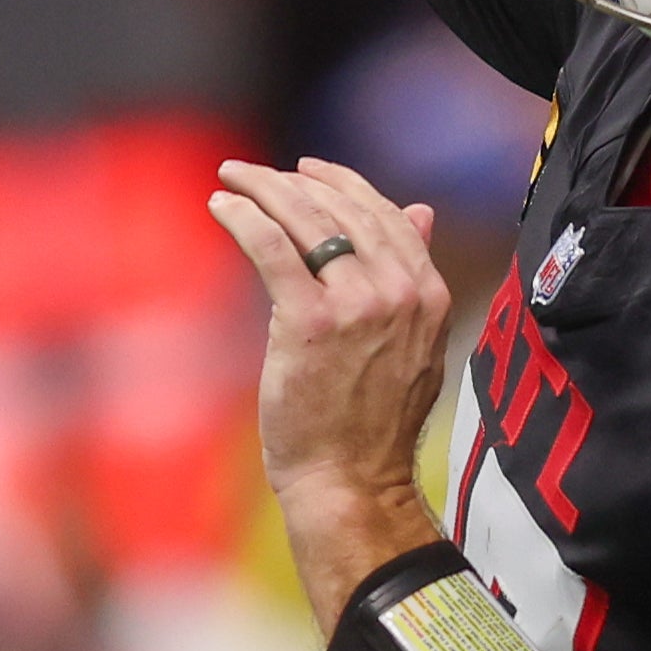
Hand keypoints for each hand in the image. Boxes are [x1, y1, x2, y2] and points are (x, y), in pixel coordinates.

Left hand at [209, 159, 455, 610]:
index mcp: (428, 293)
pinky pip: (274, 248)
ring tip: (232, 179)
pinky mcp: (310, 321)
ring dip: (264, 190)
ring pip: (308, 220)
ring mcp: (358, 305)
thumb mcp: (414, 341)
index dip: (343, 183)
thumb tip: (421, 210)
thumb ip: (414, 274)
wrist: (352, 481)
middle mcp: (400, 292)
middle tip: (255, 172)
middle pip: (345, 209)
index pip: (386, 214)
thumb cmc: (372, 422)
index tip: (307, 170)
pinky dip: (244, 218)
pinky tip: (221, 207)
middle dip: (295, 180)